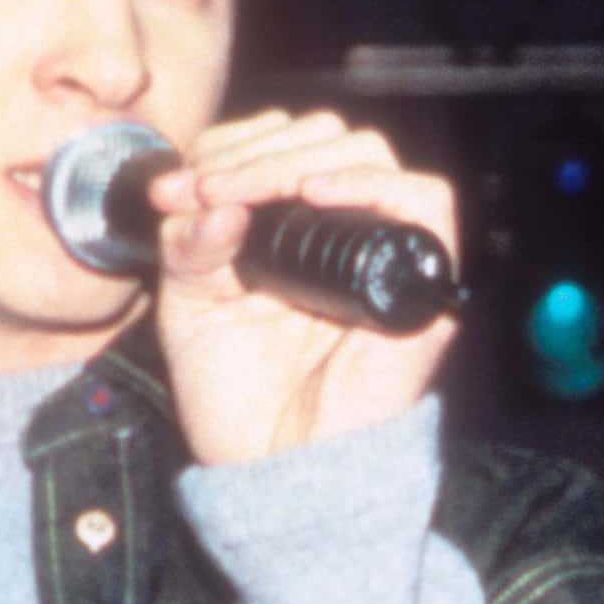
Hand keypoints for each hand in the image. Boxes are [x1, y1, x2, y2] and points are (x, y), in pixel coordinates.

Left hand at [149, 110, 462, 467]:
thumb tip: (208, 196)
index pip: (280, 143)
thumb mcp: (189, 304)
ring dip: (294, 159)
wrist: (270, 467)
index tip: (179, 186)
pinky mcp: (417, 282)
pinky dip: (370, 183)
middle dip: (253, 151)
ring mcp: (382, 250)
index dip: (230, 147)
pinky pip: (424, 202)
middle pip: (323, 136)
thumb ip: (189, 245)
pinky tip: (312, 194)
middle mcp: (340, 230)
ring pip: (367, 153)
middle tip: (202, 190)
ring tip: (240, 193)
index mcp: (289, 227)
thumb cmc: (236, 394)